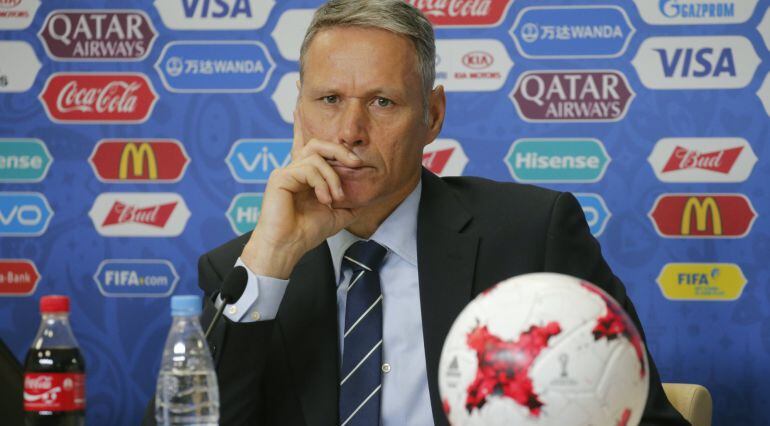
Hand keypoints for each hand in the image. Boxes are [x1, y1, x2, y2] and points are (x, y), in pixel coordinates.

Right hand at [240, 109, 361, 278]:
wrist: (289, 247)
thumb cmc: (308, 232)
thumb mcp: (338, 213)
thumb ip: (349, 198)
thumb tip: (366, 193)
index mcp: (305, 174)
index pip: (307, 143)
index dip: (303, 122)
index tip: (300, 101)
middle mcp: (294, 168)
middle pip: (319, 143)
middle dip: (341, 150)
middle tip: (358, 164)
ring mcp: (285, 171)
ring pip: (317, 155)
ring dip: (334, 176)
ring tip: (336, 198)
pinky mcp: (280, 177)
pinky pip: (309, 167)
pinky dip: (323, 182)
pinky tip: (325, 199)